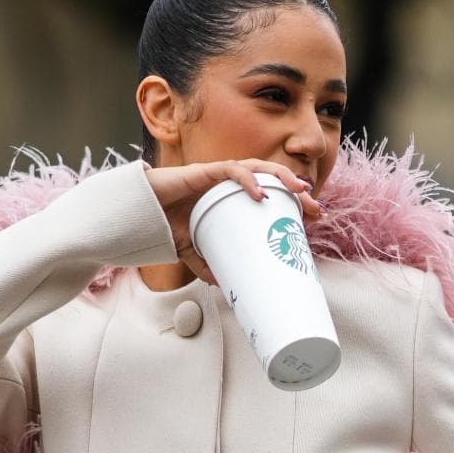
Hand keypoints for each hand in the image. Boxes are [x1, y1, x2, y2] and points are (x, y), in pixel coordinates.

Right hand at [140, 158, 325, 283]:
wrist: (136, 215)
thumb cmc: (163, 223)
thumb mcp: (191, 250)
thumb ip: (206, 264)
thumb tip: (224, 286)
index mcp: (230, 195)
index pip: (269, 190)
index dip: (292, 200)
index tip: (312, 217)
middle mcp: (227, 181)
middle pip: (271, 178)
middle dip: (297, 190)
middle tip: (317, 209)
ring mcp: (216, 174)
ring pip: (258, 166)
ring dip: (282, 176)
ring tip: (300, 191)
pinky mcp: (201, 172)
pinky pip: (231, 169)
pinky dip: (248, 179)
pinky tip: (261, 193)